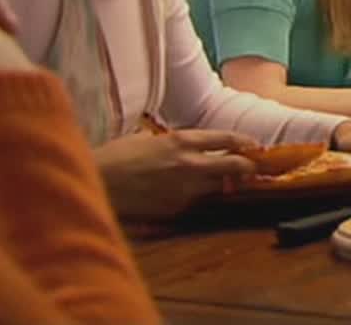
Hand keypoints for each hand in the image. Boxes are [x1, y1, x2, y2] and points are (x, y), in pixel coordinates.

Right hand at [94, 129, 256, 220]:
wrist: (96, 183)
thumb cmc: (115, 157)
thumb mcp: (148, 139)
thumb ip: (174, 143)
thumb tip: (190, 148)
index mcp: (181, 141)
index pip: (226, 139)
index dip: (244, 142)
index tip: (254, 145)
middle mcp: (189, 165)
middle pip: (233, 166)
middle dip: (247, 167)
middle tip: (252, 167)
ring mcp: (183, 190)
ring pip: (217, 187)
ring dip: (222, 183)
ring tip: (223, 181)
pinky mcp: (175, 210)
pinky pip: (195, 202)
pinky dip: (197, 197)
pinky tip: (187, 193)